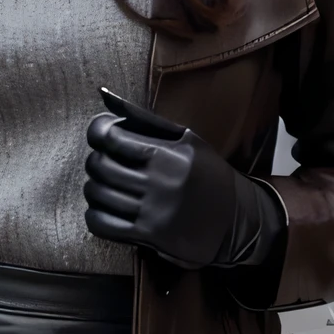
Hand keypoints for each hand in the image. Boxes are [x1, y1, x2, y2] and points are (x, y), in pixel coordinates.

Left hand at [84, 94, 283, 270]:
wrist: (237, 219)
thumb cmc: (208, 173)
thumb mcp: (187, 139)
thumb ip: (146, 120)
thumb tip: (106, 98)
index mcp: (168, 154)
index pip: (110, 137)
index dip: (98, 133)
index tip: (103, 136)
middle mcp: (160, 182)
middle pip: (100, 166)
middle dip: (96, 161)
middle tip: (104, 162)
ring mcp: (154, 211)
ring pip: (98, 194)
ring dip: (95, 187)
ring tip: (107, 185)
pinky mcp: (149, 235)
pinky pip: (102, 224)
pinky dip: (95, 215)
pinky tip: (106, 208)